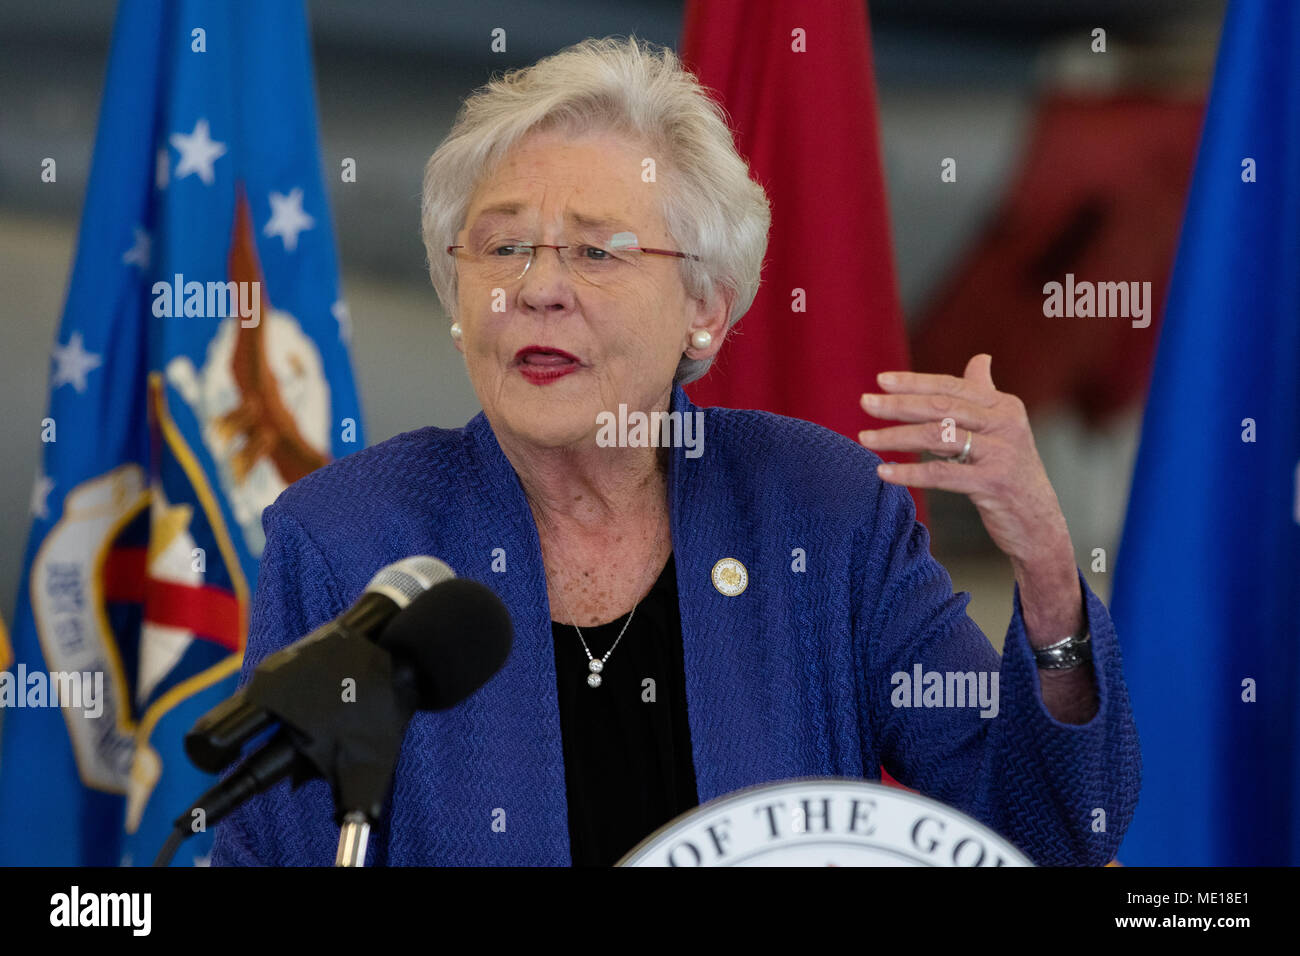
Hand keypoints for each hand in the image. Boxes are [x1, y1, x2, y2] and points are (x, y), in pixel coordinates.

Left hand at [858, 353, 1070, 566]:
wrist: (1039, 524)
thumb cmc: (1012, 475)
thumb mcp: (1003, 430)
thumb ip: (985, 395)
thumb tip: (981, 358)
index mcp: (1004, 406)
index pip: (951, 386)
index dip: (914, 382)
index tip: (880, 381)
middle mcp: (1006, 424)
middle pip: (941, 407)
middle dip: (898, 404)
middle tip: (865, 403)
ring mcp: (1001, 453)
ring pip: (938, 436)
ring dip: (896, 437)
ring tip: (865, 439)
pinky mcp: (993, 483)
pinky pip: (941, 474)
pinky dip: (909, 473)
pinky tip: (883, 472)